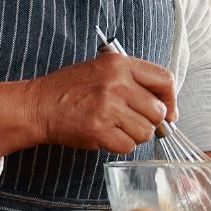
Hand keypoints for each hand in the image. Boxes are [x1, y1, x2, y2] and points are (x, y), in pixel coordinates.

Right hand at [0, 53, 176, 157]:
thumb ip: (134, 81)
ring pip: (145, 132)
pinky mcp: (100, 130)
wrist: (39, 105)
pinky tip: (104, 135)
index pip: (165, 80)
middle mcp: (117, 83)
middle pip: (158, 111)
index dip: (171, 100)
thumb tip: (168, 109)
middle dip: (148, 121)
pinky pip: (128, 146)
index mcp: (120, 64)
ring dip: (133, 135)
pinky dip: (119, 145)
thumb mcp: (102, 70)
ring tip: (113, 126)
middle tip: (129, 121)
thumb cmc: (69, 89)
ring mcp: (108, 107)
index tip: (168, 112)